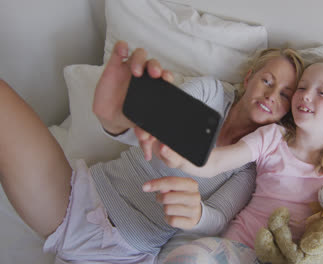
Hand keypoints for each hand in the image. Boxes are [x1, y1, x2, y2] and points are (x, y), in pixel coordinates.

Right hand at [92, 41, 173, 159]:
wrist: (110, 116)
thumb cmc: (129, 117)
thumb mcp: (138, 126)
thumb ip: (144, 135)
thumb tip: (150, 152)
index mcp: (155, 88)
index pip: (165, 77)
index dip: (167, 76)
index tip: (166, 80)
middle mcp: (145, 76)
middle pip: (154, 64)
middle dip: (156, 67)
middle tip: (154, 75)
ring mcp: (130, 69)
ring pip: (140, 56)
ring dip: (140, 60)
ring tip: (136, 71)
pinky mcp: (116, 64)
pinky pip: (121, 50)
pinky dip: (122, 47)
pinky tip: (122, 50)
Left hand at [142, 176, 201, 228]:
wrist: (196, 212)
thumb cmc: (181, 196)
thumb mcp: (176, 187)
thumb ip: (166, 184)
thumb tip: (154, 186)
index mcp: (191, 184)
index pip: (172, 182)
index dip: (157, 184)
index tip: (144, 187)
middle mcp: (195, 196)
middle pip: (168, 197)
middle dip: (160, 198)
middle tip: (161, 198)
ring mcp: (194, 210)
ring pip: (168, 209)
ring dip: (165, 208)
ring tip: (170, 207)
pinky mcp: (191, 222)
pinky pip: (171, 220)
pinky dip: (168, 218)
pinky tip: (172, 215)